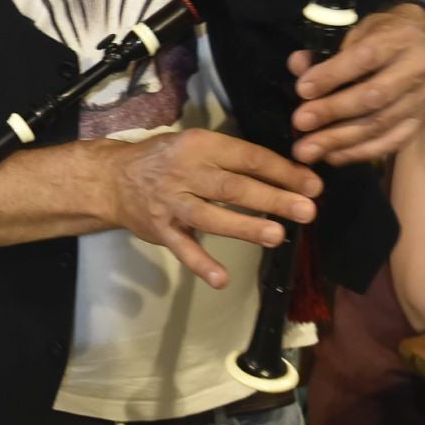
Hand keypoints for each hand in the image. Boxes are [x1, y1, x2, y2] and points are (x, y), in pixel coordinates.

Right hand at [104, 130, 320, 288]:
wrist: (112, 178)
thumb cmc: (165, 160)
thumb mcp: (196, 145)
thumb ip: (232, 159)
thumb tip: (285, 175)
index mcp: (200, 145)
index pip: (247, 157)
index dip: (282, 171)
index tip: (312, 186)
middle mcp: (185, 172)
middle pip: (233, 187)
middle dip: (272, 199)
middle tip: (307, 211)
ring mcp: (170, 202)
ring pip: (210, 216)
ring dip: (244, 227)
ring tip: (277, 236)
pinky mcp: (160, 230)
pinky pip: (182, 248)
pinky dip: (201, 263)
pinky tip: (221, 279)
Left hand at [288, 7, 424, 164]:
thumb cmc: (387, 34)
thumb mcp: (360, 29)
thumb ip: (328, 48)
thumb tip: (298, 66)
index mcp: (398, 40)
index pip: (365, 59)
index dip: (332, 76)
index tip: (302, 89)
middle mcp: (415, 70)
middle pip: (373, 97)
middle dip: (332, 112)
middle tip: (300, 122)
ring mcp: (422, 99)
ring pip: (380, 124)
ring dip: (340, 140)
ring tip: (308, 149)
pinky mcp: (423, 121)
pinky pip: (391, 143)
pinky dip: (360, 153)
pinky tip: (333, 157)